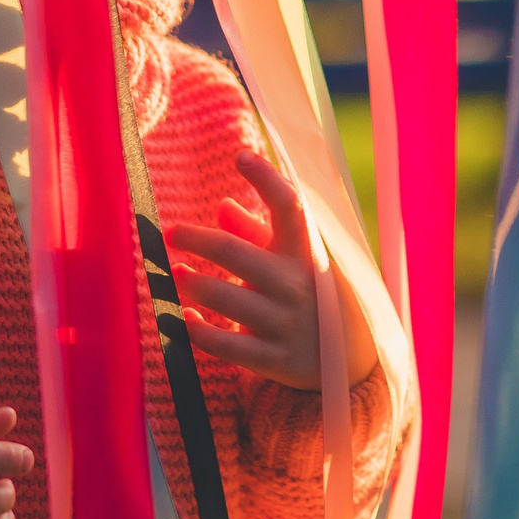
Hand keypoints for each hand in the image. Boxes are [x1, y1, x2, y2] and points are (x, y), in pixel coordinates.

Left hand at [168, 151, 359, 391]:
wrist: (347, 361)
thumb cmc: (308, 294)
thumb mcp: (292, 260)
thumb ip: (256, 232)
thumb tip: (223, 205)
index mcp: (304, 252)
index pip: (289, 207)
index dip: (267, 179)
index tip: (241, 157)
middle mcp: (295, 283)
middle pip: (233, 251)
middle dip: (195, 239)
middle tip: (171, 233)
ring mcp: (284, 322)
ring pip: (224, 297)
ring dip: (192, 283)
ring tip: (176, 274)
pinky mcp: (273, 358)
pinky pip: (226, 345)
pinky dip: (198, 331)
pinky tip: (184, 318)